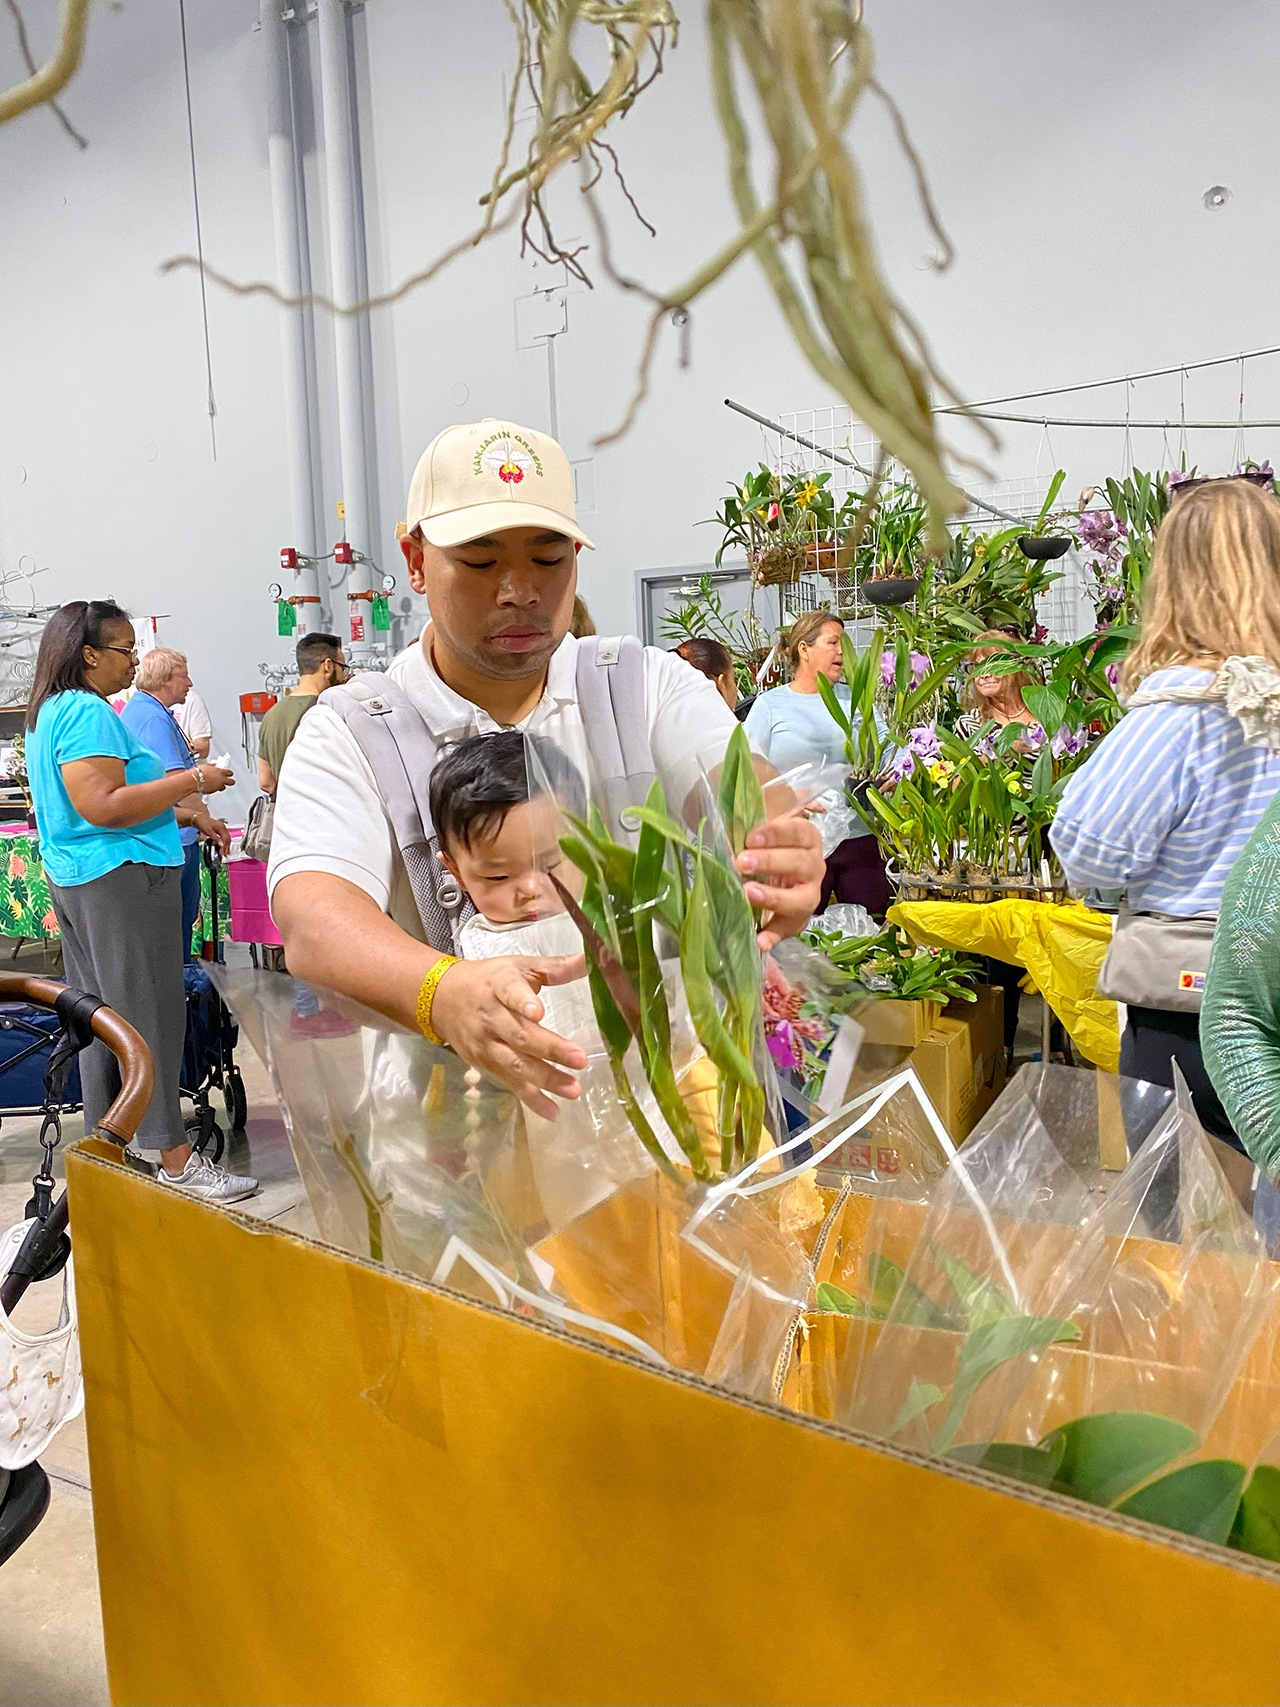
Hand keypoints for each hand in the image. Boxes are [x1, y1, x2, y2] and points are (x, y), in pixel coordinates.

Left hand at [195, 813, 230, 855]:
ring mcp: (222, 828)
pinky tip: (223, 845)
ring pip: (227, 838)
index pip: (225, 839)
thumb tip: (221, 844)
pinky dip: (225, 842)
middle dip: (227, 847)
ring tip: (226, 851)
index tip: (222, 853)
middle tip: (225, 854)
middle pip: (228, 839)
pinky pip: (225, 836)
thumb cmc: (202, 823)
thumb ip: (215, 838)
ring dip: (227, 845)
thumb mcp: (208, 832)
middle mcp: (223, 827)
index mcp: (221, 827)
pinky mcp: (219, 829)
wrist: (198, 818)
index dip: (224, 847)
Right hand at [197, 763, 234, 794]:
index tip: (228, 773)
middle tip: (227, 780)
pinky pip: (216, 790)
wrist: (193, 780)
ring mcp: (218, 786)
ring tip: (217, 783)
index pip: (230, 772)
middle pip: (231, 782)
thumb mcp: (207, 766)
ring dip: (221, 785)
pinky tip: (210, 785)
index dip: (229, 773)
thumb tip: (214, 766)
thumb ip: (213, 766)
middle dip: (230, 781)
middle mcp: (221, 780)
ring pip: (224, 787)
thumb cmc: (198, 772)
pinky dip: (214, 788)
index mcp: (221, 772)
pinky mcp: (213, 791)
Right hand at [430, 953, 588, 1119]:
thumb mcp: (519, 966)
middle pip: (519, 1034)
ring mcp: (486, 1045)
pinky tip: (553, 1111)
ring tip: (573, 1089)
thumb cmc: (489, 980)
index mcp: (499, 985)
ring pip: (515, 1064)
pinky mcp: (485, 1065)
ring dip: (545, 1078)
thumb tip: (593, 958)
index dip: (523, 1000)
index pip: (509, 991)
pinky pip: (510, 1084)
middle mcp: (490, 1017)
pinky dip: (531, 1099)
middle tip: (580, 1059)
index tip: (539, 1011)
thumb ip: (556, 967)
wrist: (442, 999)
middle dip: (549, 1048)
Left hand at [736, 813, 824, 950]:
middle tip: (742, 862)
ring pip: (800, 898)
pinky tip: (759, 942)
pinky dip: (773, 936)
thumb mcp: (761, 825)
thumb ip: (753, 813)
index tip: (751, 837)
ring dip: (774, 897)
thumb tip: (737, 789)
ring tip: (748, 893)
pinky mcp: (796, 920)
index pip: (799, 832)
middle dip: (771, 862)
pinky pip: (787, 930)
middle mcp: (813, 867)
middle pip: (801, 864)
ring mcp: (807, 895)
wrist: (773, 875)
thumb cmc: (763, 844)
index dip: (777, 833)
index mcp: (807, 839)